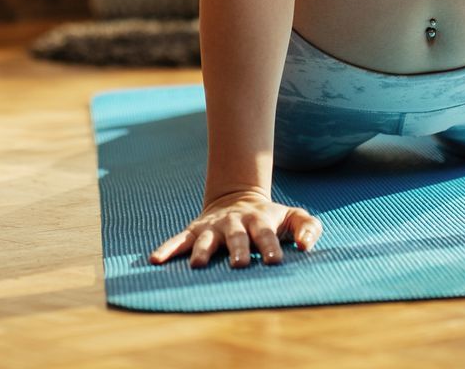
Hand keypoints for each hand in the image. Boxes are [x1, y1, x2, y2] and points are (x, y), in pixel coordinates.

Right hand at [147, 189, 322, 267]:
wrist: (237, 199)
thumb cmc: (270, 218)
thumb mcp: (292, 217)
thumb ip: (308, 227)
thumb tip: (305, 245)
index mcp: (259, 221)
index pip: (267, 234)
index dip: (271, 246)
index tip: (275, 261)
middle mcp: (234, 224)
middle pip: (237, 237)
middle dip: (238, 249)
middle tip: (239, 264)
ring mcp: (213, 227)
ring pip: (207, 239)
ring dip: (203, 250)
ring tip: (198, 265)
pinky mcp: (195, 231)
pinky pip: (179, 240)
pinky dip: (167, 248)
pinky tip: (156, 260)